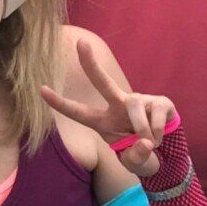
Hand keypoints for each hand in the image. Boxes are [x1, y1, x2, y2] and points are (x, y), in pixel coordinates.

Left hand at [40, 39, 174, 178]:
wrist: (165, 150)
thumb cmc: (139, 150)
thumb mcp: (133, 162)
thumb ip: (136, 157)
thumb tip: (145, 142)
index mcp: (103, 121)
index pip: (78, 112)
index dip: (60, 103)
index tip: (41, 90)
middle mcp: (118, 105)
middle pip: (102, 81)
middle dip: (90, 63)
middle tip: (81, 43)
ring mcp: (140, 100)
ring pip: (134, 106)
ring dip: (142, 130)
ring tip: (149, 142)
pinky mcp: (160, 101)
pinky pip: (155, 116)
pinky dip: (158, 132)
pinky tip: (160, 136)